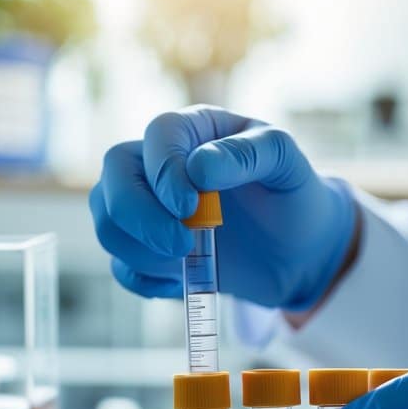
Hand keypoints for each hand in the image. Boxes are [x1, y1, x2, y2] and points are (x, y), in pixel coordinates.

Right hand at [89, 105, 357, 309]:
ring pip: (108, 223)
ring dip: (142, 249)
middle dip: (138, 215)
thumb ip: (250, 154)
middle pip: (114, 176)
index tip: (191, 207)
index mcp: (194, 130)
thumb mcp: (286, 164)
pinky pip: (122, 267)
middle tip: (182, 245)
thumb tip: (199, 167)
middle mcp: (159, 163)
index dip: (165, 171)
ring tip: (190, 257)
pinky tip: (183, 277)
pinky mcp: (148, 251)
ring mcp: (147, 208)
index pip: (158, 135)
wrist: (300, 250)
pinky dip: (146, 278)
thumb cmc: (293, 196)